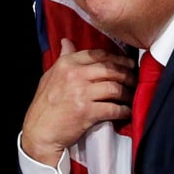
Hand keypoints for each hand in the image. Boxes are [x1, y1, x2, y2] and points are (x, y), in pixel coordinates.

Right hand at [21, 38, 135, 165]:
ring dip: (127, 93)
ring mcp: (81, 93)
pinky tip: (127, 111)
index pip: (98, 55)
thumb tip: (67, 42)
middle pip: (110, 69)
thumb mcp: (50, 76)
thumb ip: (63, 58)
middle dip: (126, 74)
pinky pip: (113, 108)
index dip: (116, 58)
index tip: (127, 63)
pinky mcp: (87, 112)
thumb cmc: (44, 106)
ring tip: (131, 96)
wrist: (39, 132)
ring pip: (115, 87)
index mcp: (66, 64)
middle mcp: (74, 75)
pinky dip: (123, 110)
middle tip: (134, 79)